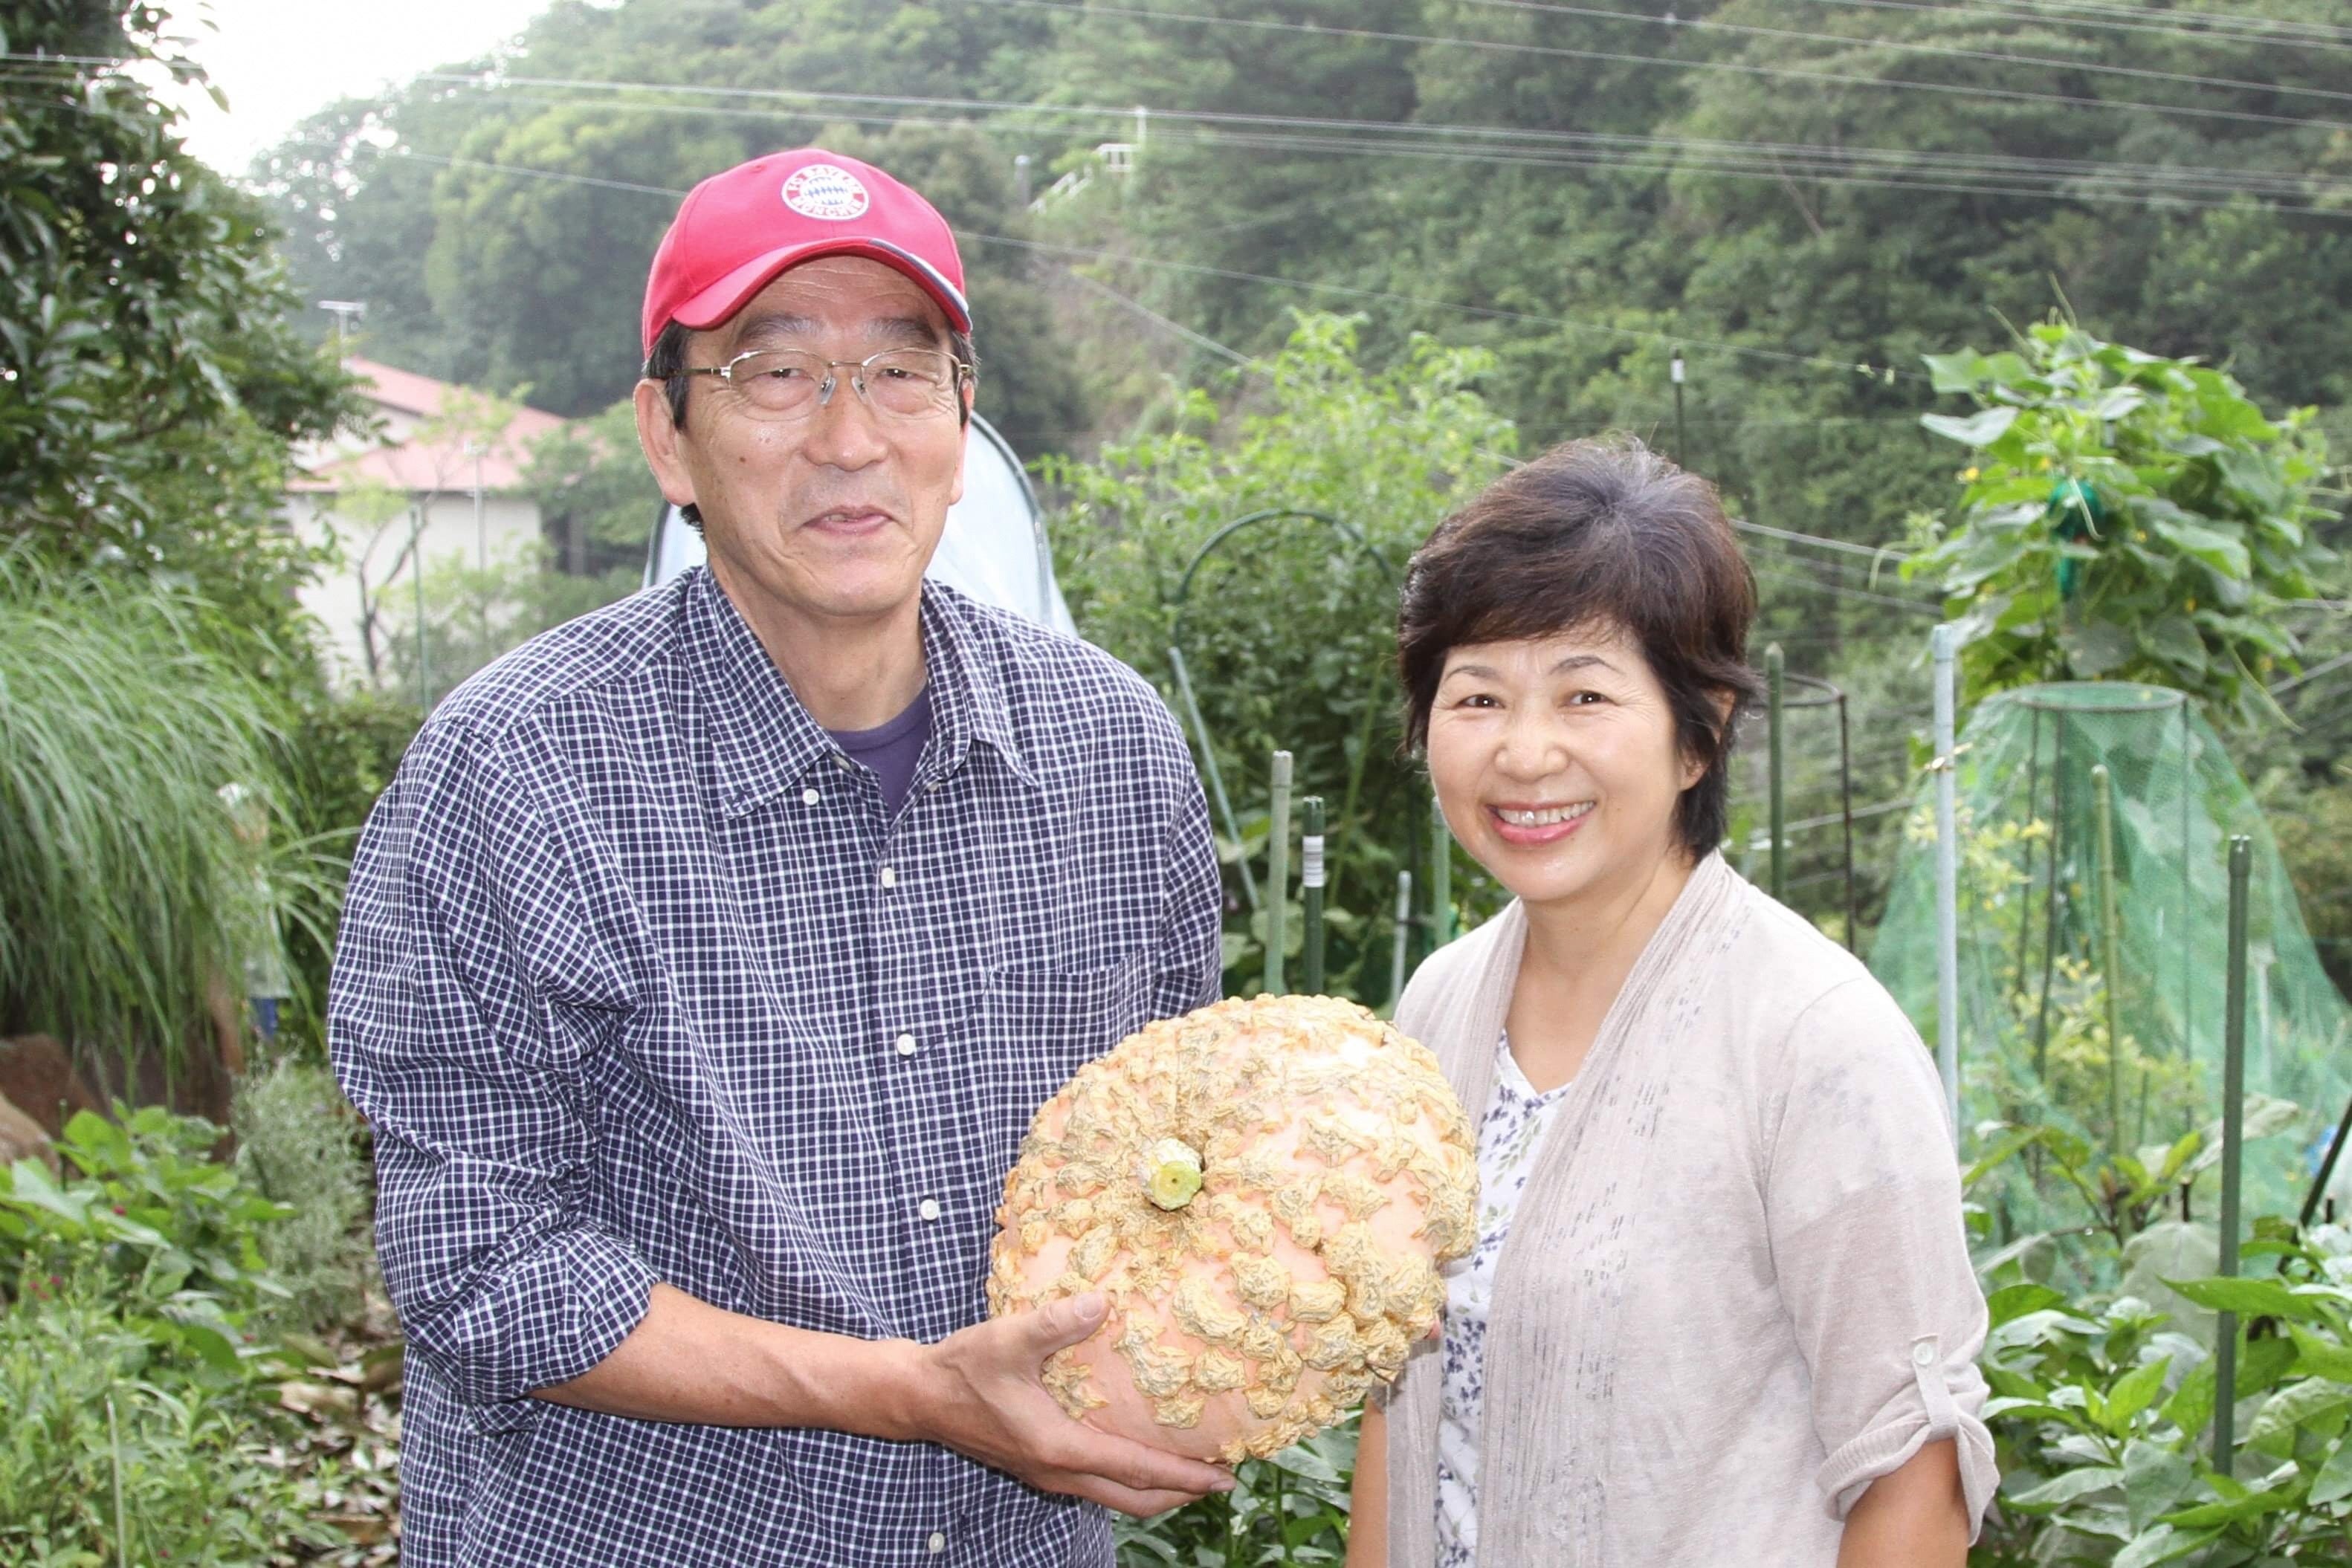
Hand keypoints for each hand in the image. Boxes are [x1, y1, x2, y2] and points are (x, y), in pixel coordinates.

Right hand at [914, 1292, 1234, 1516]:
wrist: (919, 1397)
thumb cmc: (964, 1368)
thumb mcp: (1008, 1338)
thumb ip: (1056, 1322)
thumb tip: (1103, 1302)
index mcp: (1058, 1447)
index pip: (1135, 1468)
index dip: (1183, 1474)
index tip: (1222, 1474)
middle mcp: (1058, 1471)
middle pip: (1134, 1498)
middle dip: (1183, 1493)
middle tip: (1224, 1479)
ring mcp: (1048, 1474)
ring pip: (1116, 1496)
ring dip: (1158, 1489)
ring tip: (1195, 1471)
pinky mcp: (1041, 1466)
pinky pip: (1099, 1484)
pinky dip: (1131, 1478)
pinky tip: (1142, 1452)